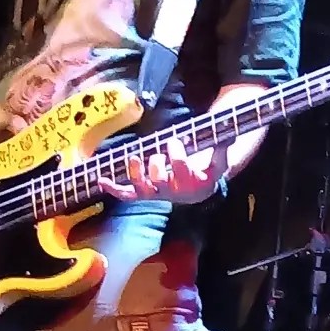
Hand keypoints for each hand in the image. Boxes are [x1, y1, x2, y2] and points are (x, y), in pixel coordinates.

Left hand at [98, 135, 227, 204]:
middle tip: (160, 150)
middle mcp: (172, 191)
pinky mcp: (144, 193)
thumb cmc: (205, 172)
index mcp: (191, 184)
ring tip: (134, 158)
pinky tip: (101, 180)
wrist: (196, 192)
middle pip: (160, 180)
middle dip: (157, 163)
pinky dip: (113, 189)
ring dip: (135, 172)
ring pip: (142, 188)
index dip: (176, 155)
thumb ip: (222, 150)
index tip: (174, 141)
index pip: (181, 169)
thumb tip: (228, 135)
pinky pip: (127, 194)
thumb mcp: (217, 163)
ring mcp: (156, 193)